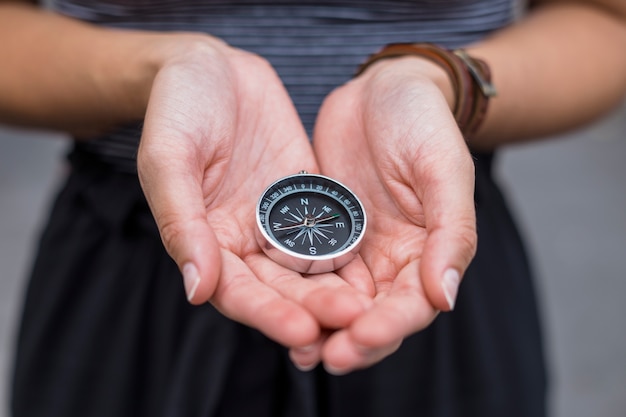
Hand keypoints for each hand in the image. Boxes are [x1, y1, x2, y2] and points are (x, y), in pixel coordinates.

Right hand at [137, 36, 373, 349]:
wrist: (212, 67)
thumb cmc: (178, 107)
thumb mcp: (169, 158)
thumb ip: (182, 222)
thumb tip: (197, 290)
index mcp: (204, 240)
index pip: (236, 292)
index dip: (267, 314)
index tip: (302, 331)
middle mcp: (244, 240)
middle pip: (280, 288)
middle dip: (313, 307)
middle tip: (351, 320)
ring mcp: (277, 221)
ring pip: (309, 266)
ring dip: (336, 288)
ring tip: (368, 306)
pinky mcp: (305, 198)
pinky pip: (329, 227)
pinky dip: (348, 249)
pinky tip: (376, 267)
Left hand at [303, 57, 476, 372]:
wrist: (382, 89)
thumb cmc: (423, 122)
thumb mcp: (444, 169)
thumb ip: (451, 233)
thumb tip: (443, 299)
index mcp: (428, 250)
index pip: (412, 304)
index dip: (389, 326)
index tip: (360, 338)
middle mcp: (391, 259)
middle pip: (372, 315)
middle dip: (351, 339)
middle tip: (322, 356)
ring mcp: (354, 249)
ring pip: (337, 302)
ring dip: (320, 328)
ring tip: (299, 351)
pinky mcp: (322, 233)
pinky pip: (307, 270)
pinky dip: (296, 293)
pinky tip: (276, 309)